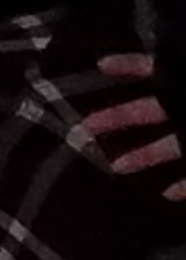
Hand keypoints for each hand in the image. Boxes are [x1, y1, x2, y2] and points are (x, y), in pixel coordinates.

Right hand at [78, 47, 185, 201]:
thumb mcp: (183, 86)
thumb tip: (117, 66)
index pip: (153, 71)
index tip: (100, 66)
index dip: (128, 66)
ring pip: (168, 146)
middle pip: (148, 111)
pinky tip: (168, 193)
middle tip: (85, 127)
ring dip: (142, 157)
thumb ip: (164, 76)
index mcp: (181, 90)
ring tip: (117, 167)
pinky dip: (182, 186)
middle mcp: (185, 111)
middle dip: (114, 119)